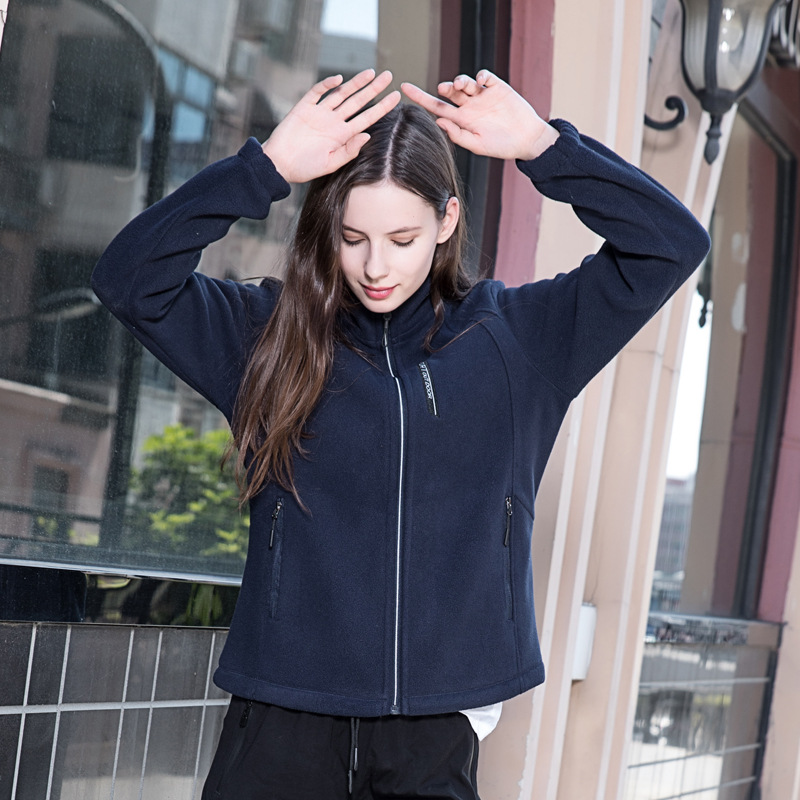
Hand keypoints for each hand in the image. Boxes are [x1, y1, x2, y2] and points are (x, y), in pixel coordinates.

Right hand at [262, 69, 400, 182]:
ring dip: (355, 83)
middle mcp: (334, 122)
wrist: (279, 165)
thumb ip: (349, 151)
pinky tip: (338, 79)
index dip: (382, 108)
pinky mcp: (304, 107)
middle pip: (358, 101)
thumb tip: (367, 136)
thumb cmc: (305, 168)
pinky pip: (318, 92)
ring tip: (371, 72)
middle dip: (373, 89)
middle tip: (389, 76)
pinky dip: (327, 84)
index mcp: (342, 136)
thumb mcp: (330, 164)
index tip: (396, 97)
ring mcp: (319, 113)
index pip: (367, 118)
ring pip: (341, 93)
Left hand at [401, 70, 558, 160]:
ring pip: (465, 82)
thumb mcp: (478, 145)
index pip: (437, 107)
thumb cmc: (502, 146)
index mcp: (462, 120)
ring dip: (460, 80)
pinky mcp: (497, 87)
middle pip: (450, 92)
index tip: (404, 89)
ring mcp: (483, 96)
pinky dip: (481, 75)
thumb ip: (458, 135)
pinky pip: (485, 77)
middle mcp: (470, 106)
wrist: (527, 140)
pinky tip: (481, 81)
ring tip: (461, 85)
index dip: (420, 98)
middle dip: (445, 87)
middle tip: (445, 89)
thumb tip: (438, 121)